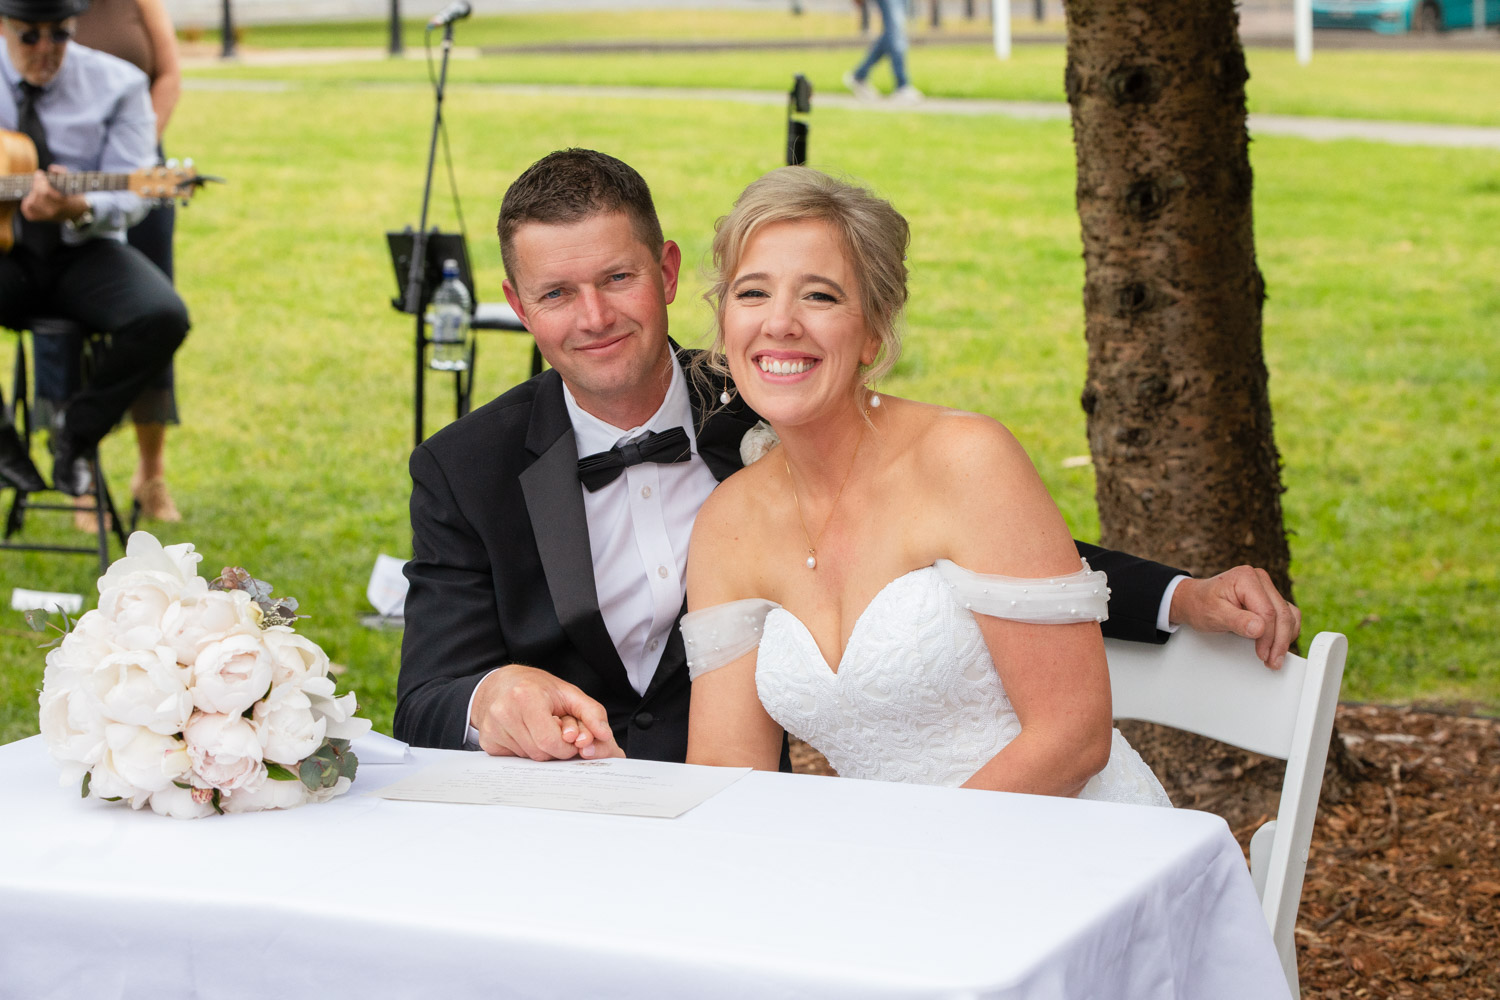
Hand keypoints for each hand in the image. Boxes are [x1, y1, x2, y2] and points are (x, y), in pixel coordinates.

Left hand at [20, 167, 87, 224]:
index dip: (40, 180)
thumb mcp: (71, 180)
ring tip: (36, 189)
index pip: (45, 192)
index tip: (40, 173)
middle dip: (36, 184)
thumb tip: (51, 169)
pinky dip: (26, 204)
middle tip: (38, 179)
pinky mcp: (41, 219)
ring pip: (30, 204)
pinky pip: (28, 212)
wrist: (77, 209)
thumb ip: (62, 172)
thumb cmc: (72, 191)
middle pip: (37, 197)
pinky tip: (31, 198)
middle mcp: (54, 212)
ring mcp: (47, 217)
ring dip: (31, 194)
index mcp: (64, 204)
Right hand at [470, 665, 623, 759]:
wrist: (500, 683)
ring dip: (540, 749)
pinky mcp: (486, 741)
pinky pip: (514, 759)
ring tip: (539, 729)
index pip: (550, 742)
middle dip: (555, 748)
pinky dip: (526, 750)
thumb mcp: (568, 693)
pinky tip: (525, 733)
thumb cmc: (536, 688)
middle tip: (555, 731)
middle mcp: (504, 712)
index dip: (566, 746)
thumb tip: (604, 735)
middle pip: (540, 753)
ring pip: (528, 758)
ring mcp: (492, 727)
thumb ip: (592, 712)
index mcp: (526, 697)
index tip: (569, 736)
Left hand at [1169, 566, 1300, 669]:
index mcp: (1246, 578)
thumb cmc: (1200, 604)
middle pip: (1282, 614)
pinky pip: (1287, 615)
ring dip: (1285, 638)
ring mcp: (1266, 588)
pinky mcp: (1269, 598)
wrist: (1193, 600)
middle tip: (1273, 661)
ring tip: (1275, 657)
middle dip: (1279, 642)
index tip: (1262, 654)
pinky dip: (1285, 631)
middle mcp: (1260, 580)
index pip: (1267, 611)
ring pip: (1289, 615)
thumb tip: (1259, 629)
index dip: (1268, 637)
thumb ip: (1237, 621)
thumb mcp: (1213, 614)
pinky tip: (1277, 644)